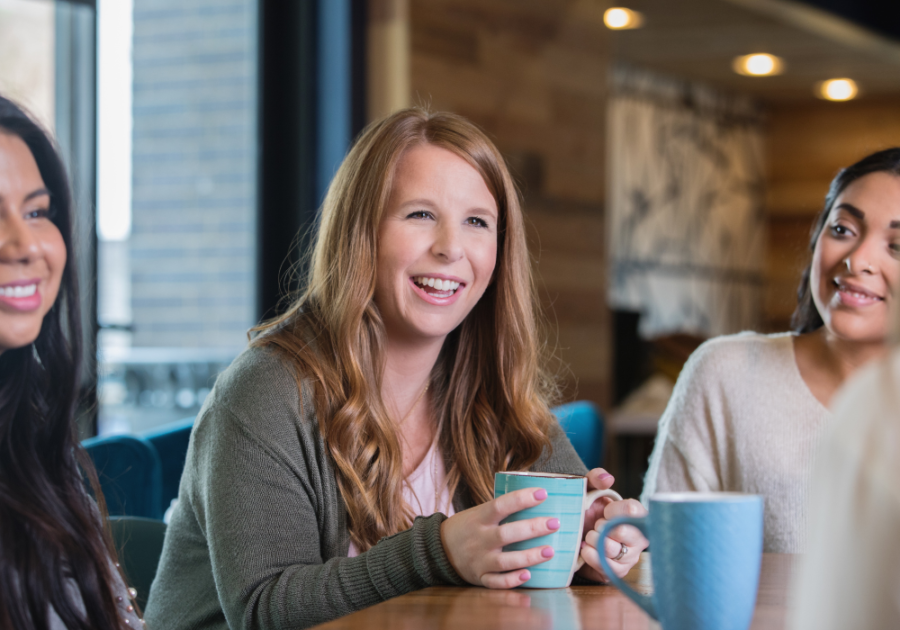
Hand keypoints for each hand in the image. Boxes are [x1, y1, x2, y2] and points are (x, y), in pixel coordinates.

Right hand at [441, 487, 559, 588]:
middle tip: (555, 523)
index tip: (543, 493)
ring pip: (505, 561)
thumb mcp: (478, 512)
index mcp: (479, 518)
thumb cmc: (468, 527)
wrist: (439, 550)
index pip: (500, 505)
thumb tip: (538, 497)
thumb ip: (502, 509)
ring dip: (529, 557)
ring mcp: (479, 560)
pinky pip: (497, 582)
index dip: (521, 499)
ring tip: (550, 551)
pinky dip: (512, 580)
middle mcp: (479, 539)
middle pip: (507, 534)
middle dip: (532, 529)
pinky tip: (529, 575)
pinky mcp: (480, 577)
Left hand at [577, 469, 647, 581]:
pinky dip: (591, 555)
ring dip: (594, 541)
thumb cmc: (588, 510)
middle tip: (596, 525)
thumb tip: (607, 478)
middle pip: (623, 531)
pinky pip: (606, 566)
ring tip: (588, 537)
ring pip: (612, 549)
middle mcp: (638, 537)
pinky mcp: (618, 572)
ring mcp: (630, 556)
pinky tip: (585, 549)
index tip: (604, 511)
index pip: (633, 510)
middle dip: (602, 527)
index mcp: (635, 514)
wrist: (576, 536)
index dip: (613, 511)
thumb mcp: (589, 489)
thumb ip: (596, 478)